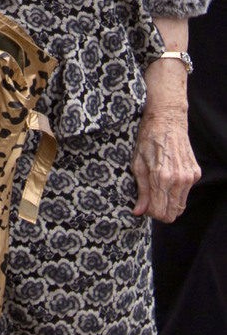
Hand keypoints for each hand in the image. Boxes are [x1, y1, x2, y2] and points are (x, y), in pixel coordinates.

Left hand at [131, 107, 199, 221]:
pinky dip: (176, 192)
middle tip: (150, 200)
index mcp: (162, 177)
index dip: (150, 213)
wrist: (167, 120)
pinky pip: (185, 193)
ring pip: (180, 206)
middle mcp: (179, 180)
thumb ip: (141, 190)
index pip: (160, 212)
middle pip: (172, 214)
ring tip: (157, 188)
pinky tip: (167, 178)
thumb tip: (138, 212)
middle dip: (160, 211)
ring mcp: (190, 177)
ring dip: (168, 202)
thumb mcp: (137, 164)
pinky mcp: (195, 173)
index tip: (144, 205)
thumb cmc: (148, 140)